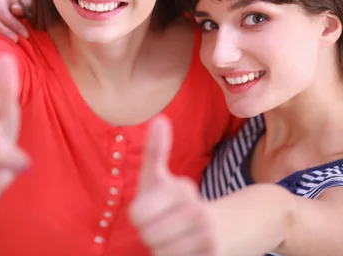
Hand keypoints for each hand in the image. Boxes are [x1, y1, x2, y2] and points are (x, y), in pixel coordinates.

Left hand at [129, 116, 217, 255]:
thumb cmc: (174, 201)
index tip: (148, 209)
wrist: (223, 227)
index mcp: (181, 189)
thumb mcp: (160, 177)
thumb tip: (159, 118)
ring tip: (173, 237)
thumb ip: (156, 150)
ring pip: (159, 252)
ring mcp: (207, 236)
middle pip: (147, 235)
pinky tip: (184, 249)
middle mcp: (197, 210)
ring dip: (161, 248)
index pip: (137, 214)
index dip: (138, 216)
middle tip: (162, 224)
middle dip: (149, 233)